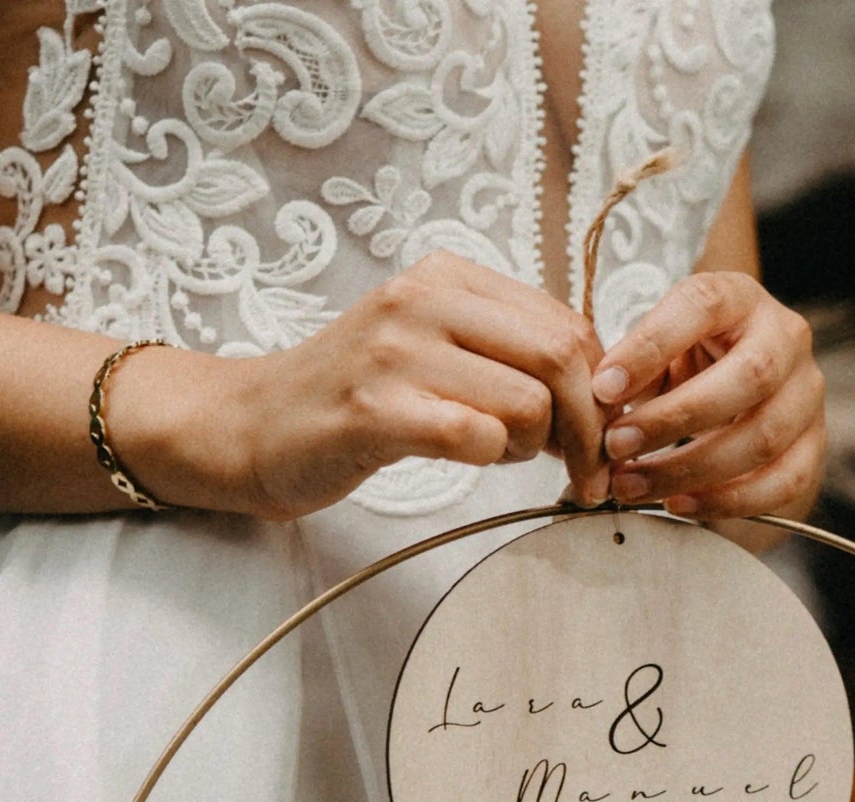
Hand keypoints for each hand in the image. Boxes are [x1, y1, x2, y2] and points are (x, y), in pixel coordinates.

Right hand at [117, 251, 611, 518]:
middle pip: (562, 359)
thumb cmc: (359, 398)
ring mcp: (395, 352)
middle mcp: (423, 300)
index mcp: (448, 277)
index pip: (568, 325)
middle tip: (587, 471)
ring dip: (535, 448)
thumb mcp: (437, 348)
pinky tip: (470, 460)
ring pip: (529, 403)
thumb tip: (602, 392)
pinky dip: (492, 460)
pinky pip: (476, 437)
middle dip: (590, 427)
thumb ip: (509, 353)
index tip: (601, 433)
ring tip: (498, 455)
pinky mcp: (375, 410)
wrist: (252, 426)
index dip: (601, 389)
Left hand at [589, 271, 824, 521]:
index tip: (603, 388)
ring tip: (633, 485)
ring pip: (764, 437)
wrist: (737, 381)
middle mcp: (786, 338)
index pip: (702, 306)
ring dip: (691, 470)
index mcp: (739, 298)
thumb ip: (632, 366)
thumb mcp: (656, 349)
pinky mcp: (814, 443)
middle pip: (749, 377)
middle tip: (616, 446)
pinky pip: (784, 482)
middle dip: (674, 419)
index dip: (651, 346)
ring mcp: (807, 393)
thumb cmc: (687, 360)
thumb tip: (601, 400)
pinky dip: (728, 501)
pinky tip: (679, 504)